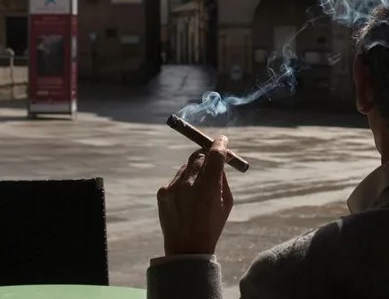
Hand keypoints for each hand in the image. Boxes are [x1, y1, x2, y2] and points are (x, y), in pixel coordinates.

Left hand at [157, 135, 233, 255]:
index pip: (215, 154)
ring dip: (194, 170)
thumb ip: (222, 179)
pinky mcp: (162, 192)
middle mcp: (189, 183)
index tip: (223, 140)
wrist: (186, 248)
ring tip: (198, 189)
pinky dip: (183, 182)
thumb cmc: (212, 225)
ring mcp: (173, 187)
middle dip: (207, 154)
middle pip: (199, 155)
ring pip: (186, 166)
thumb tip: (220, 159)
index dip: (220, 144)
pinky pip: (176, 179)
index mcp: (209, 186)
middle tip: (212, 158)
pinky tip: (186, 199)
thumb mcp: (226, 202)